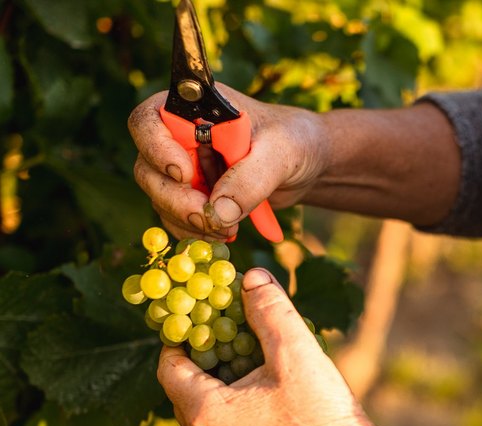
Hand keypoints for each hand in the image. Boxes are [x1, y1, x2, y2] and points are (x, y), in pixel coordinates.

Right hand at [128, 85, 326, 239]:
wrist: (308, 164)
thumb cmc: (295, 142)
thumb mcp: (280, 153)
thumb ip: (251, 178)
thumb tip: (216, 213)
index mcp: (194, 108)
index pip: (148, 121)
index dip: (156, 149)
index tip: (186, 175)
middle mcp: (180, 136)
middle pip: (148, 168)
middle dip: (175, 198)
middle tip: (207, 218)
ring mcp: (184, 167)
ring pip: (160, 197)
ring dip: (187, 220)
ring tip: (227, 230)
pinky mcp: (193, 194)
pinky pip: (175, 217)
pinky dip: (194, 231)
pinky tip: (223, 234)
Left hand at [157, 268, 372, 425]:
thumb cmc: (321, 413)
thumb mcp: (296, 350)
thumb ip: (269, 308)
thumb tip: (252, 276)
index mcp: (204, 413)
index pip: (169, 367)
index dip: (182, 338)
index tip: (203, 320)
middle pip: (187, 395)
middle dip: (207, 366)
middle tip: (233, 342)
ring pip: (209, 424)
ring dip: (225, 397)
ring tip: (256, 375)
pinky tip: (273, 413)